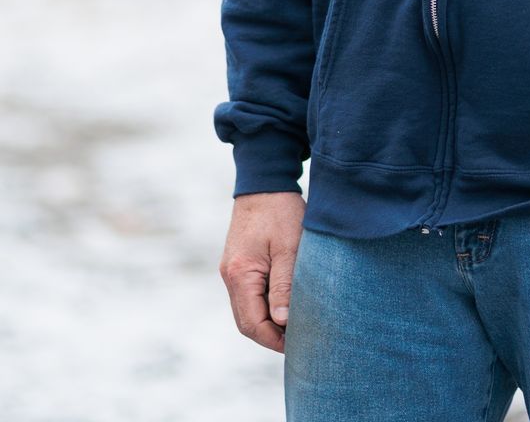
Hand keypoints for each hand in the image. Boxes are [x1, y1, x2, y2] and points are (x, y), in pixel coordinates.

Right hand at [219, 190, 305, 352]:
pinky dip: (264, 307)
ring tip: (295, 327)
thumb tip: (282, 322)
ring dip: (268, 323)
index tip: (299, 345)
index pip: (252, 323)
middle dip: (271, 337)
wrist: (264, 182)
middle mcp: (230, 275)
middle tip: (299, 341)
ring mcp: (231, 270)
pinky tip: (285, 305)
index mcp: (240, 274)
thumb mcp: (290, 248)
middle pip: (246, 322)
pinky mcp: (237, 264)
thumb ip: (284, 286)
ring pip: (246, 311)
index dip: (275, 340)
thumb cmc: (281, 212)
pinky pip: (248, 296)